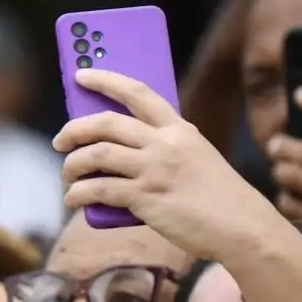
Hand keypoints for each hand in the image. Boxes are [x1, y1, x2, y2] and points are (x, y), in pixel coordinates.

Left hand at [56, 69, 280, 263]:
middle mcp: (164, 144)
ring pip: (97, 155)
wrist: (241, 226)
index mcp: (179, 129)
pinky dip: (79, 194)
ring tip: (67, 176)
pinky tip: (73, 200)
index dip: (105, 80)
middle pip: (106, 123)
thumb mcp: (196, 158)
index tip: (81, 75)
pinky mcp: (146, 199)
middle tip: (60, 140)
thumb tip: (120, 157)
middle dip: (75, 129)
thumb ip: (165, 150)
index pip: (137, 92)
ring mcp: (154, 170)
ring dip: (72, 165)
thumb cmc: (217, 198)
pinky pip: (99, 190)